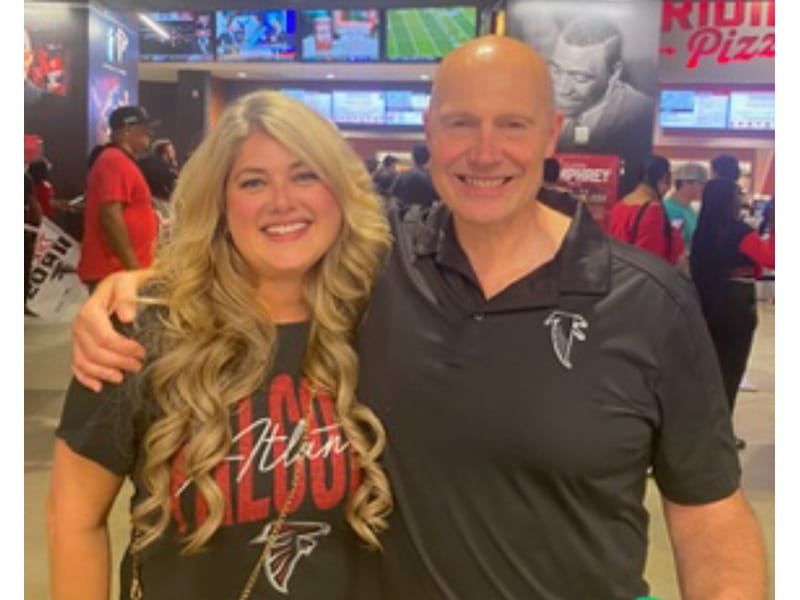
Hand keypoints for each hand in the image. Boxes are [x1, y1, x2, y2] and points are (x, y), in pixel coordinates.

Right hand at [71, 270, 150, 390]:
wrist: (121, 284)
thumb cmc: (126, 284)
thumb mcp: (129, 283)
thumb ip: (128, 298)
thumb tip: (127, 317)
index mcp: (91, 310)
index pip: (104, 337)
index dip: (123, 348)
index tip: (141, 352)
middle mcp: (80, 324)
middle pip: (95, 352)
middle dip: (118, 362)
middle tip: (137, 366)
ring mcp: (78, 336)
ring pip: (84, 361)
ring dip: (103, 373)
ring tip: (121, 377)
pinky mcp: (79, 344)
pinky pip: (76, 364)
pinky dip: (85, 377)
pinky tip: (97, 386)